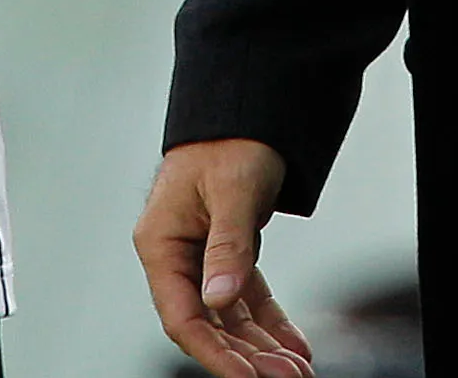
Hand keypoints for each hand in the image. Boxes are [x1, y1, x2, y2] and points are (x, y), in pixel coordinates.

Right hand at [135, 139, 314, 377]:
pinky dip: (270, 320)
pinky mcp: (229, 252)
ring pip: (230, 316)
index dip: (214, 352)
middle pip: (209, 324)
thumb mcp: (232, 190)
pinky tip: (292, 344)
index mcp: (161, 244)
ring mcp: (202, 257)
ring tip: (296, 370)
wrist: (246, 107)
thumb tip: (219, 300)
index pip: (182, 316)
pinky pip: (247, 297)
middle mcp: (177, 256)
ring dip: (261, 345)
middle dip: (246, 356)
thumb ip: (227, 247)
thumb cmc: (229, 138)